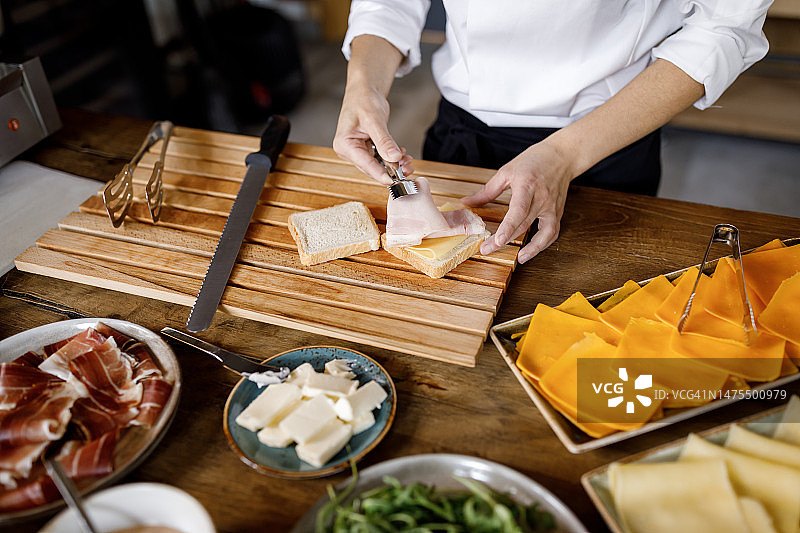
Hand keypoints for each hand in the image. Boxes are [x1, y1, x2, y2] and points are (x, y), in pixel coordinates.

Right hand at [333, 85, 413, 185]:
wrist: (364, 90)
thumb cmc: (363, 99)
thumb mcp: (374, 120)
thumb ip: (384, 141)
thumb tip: (394, 158)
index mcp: (344, 144)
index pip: (365, 164)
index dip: (381, 174)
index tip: (395, 181)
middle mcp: (349, 150)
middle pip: (372, 168)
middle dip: (391, 170)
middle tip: (408, 170)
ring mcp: (357, 150)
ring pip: (378, 165)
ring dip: (394, 164)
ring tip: (408, 161)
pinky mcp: (366, 149)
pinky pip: (381, 158)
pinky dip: (392, 158)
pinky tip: (402, 155)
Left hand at [461, 140, 572, 263]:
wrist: (562, 156)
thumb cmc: (534, 161)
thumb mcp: (507, 171)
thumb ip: (487, 190)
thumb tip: (467, 203)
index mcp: (527, 185)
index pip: (518, 211)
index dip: (507, 227)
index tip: (496, 240)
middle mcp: (541, 198)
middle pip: (524, 224)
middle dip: (505, 240)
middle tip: (487, 250)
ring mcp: (552, 207)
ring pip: (543, 233)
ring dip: (532, 248)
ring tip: (518, 258)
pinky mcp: (558, 212)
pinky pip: (552, 232)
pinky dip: (543, 244)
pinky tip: (531, 251)